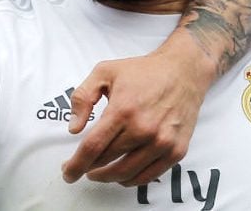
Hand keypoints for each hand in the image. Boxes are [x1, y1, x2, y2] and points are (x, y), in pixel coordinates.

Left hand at [61, 47, 207, 186]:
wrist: (183, 71)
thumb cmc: (143, 71)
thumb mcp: (104, 72)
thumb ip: (83, 97)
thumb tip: (74, 128)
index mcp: (123, 109)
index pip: (93, 147)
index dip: (76, 164)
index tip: (68, 172)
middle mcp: (143, 129)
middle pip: (107, 161)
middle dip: (88, 168)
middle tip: (81, 167)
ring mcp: (162, 142)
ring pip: (125, 174)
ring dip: (107, 177)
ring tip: (98, 172)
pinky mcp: (176, 151)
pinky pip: (147, 177)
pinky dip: (130, 180)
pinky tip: (121, 174)